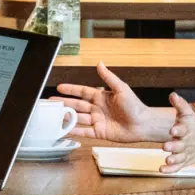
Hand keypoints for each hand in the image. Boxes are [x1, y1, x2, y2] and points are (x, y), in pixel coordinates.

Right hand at [53, 62, 173, 142]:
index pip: (82, 92)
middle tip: (50, 102)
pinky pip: (84, 132)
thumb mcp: (121, 88)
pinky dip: (74, 131)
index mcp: (101, 97)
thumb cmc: (135, 106)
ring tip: (54, 116)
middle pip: (77, 105)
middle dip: (64, 103)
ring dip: (66, 117)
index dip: (71, 89)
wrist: (143, 124)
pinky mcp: (100, 132)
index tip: (59, 88)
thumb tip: (99, 63)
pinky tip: (65, 130)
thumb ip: (108, 77)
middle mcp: (97, 108)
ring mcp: (97, 121)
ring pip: (78, 118)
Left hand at [160, 92, 194, 172]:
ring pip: (179, 158)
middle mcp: (186, 143)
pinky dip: (170, 170)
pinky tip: (161, 170)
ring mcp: (185, 153)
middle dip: (173, 146)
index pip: (183, 129)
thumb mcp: (188, 114)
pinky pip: (178, 167)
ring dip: (173, 159)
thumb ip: (180, 105)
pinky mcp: (184, 162)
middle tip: (165, 146)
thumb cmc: (194, 126)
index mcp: (187, 130)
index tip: (172, 129)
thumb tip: (172, 94)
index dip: (178, 129)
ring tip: (167, 160)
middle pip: (180, 145)